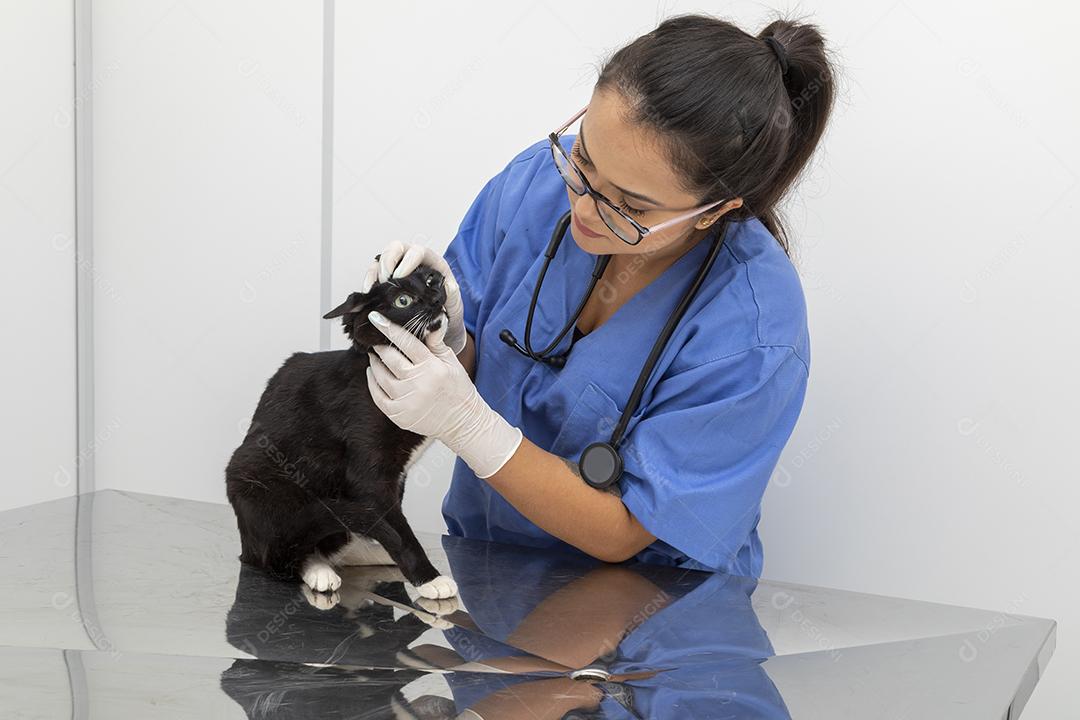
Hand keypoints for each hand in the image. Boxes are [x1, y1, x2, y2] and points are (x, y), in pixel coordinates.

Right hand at [362, 240, 467, 354]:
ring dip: (376, 271)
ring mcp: (399, 268)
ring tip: (374, 289)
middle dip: (387, 262)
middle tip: (385, 281)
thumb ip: (453, 297)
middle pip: (396, 248)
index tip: (399, 277)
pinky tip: (367, 293)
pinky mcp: (388, 279)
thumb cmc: (448, 313)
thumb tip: (449, 285)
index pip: (418, 251)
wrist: (440, 329)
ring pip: (382, 258)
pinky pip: (374, 272)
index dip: (407, 261)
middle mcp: (414, 261)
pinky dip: (369, 280)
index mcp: (432, 263)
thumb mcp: (455, 307)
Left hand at [365, 309, 521, 478]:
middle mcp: (418, 383)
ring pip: (380, 375)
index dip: (388, 328)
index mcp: (432, 367)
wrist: (463, 422)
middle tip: (375, 340)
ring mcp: (406, 400)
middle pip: (389, 358)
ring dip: (374, 363)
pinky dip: (372, 382)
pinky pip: (377, 395)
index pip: (406, 342)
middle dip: (379, 346)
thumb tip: (431, 320)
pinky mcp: (399, 415)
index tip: (374, 318)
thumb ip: (436, 342)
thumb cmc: (458, 389)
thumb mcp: (452, 362)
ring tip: (375, 356)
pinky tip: (373, 374)